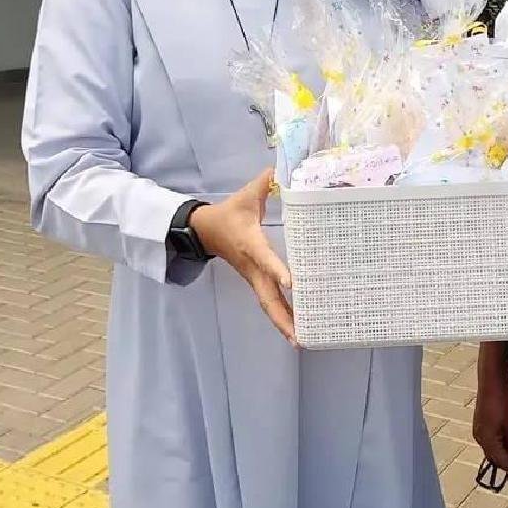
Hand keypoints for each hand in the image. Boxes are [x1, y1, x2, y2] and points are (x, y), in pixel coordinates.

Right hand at [191, 169, 295, 344]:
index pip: (265, 258)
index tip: (291, 283)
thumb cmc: (230, 213)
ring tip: (303, 340)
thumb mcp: (247, 195)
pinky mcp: (255, 282)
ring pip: (269, 305)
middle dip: (284, 316)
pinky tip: (298, 329)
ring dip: (284, 323)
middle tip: (301, 334)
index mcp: (251, 244)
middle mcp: (253, 267)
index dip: (277, 269)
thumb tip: (281, 168)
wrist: (205, 231)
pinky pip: (270, 302)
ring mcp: (253, 278)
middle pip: (268, 297)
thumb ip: (266, 182)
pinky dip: (282, 317)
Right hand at [473, 356, 507, 476]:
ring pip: (494, 450)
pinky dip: (503, 444)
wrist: (493, 378)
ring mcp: (479, 430)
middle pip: (497, 459)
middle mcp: (480, 438)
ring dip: (507, 454)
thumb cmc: (504, 399)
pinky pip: (492, 440)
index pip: (503, 463)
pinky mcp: (482, 423)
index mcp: (487, 440)